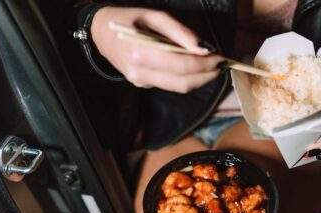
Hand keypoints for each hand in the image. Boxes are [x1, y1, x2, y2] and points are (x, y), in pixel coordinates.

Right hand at [91, 7, 223, 92]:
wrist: (99, 33)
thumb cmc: (128, 19)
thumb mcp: (153, 16)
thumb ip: (179, 32)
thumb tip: (202, 47)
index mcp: (140, 52)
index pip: (181, 65)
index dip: (204, 64)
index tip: (219, 57)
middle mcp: (140, 72)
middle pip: (183, 83)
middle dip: (206, 76)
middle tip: (220, 65)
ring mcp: (140, 81)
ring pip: (178, 88)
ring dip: (199, 79)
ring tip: (212, 67)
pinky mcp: (142, 85)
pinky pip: (169, 85)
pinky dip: (186, 78)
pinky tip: (193, 67)